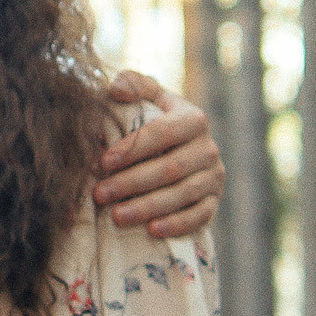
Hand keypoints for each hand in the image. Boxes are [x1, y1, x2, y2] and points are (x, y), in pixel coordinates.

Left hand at [95, 71, 224, 238]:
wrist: (183, 149)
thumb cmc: (155, 121)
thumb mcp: (148, 97)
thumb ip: (133, 84)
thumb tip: (116, 89)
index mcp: (193, 119)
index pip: (163, 133)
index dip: (133, 148)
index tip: (104, 161)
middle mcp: (208, 148)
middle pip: (170, 168)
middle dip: (132, 182)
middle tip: (100, 194)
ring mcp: (214, 176)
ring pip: (183, 194)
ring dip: (148, 207)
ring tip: (117, 216)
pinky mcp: (214, 201)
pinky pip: (200, 216)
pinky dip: (177, 224)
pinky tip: (153, 230)